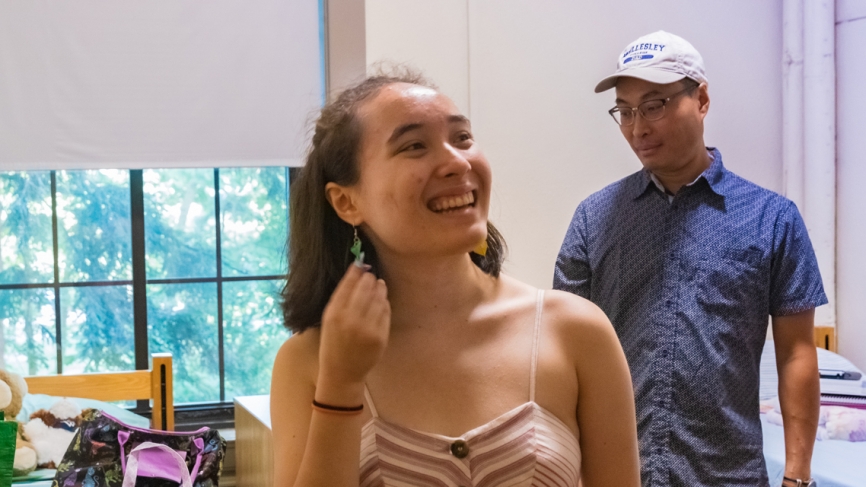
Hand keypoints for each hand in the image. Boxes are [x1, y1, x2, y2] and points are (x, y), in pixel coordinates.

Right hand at [316, 263, 390, 403]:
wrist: (342, 372)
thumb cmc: (333, 344)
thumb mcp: (329, 320)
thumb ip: (341, 299)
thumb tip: (356, 272)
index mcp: (334, 314)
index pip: (348, 284)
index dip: (356, 272)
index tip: (359, 265)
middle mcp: (350, 320)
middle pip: (365, 288)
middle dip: (369, 278)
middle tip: (371, 275)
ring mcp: (367, 329)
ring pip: (378, 298)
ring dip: (380, 288)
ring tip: (379, 284)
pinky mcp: (380, 336)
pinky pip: (385, 312)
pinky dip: (384, 303)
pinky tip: (381, 301)